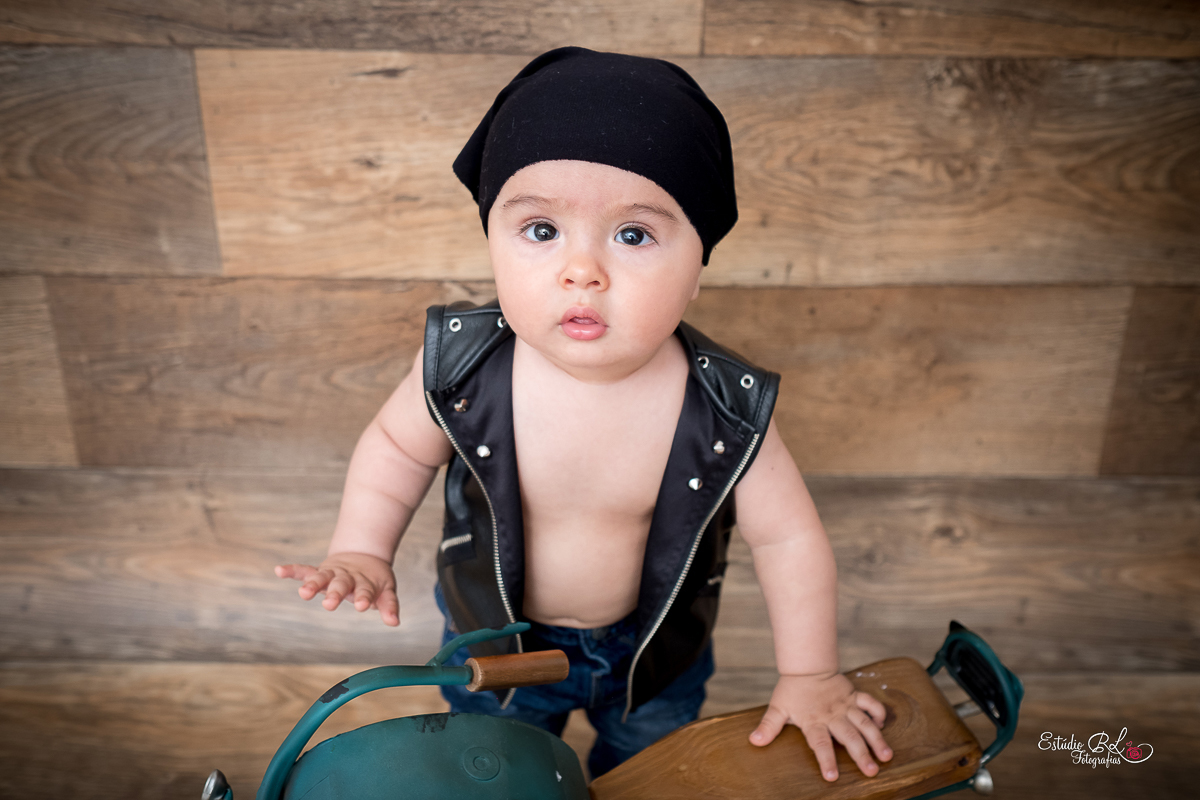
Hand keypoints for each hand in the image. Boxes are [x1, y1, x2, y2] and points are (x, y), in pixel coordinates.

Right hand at [275, 552, 399, 625]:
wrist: (364, 556)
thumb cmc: (375, 581)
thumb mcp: (386, 591)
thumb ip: (389, 606)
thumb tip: (395, 622)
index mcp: (365, 583)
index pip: (365, 590)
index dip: (365, 597)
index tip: (363, 606)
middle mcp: (347, 577)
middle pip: (341, 584)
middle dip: (335, 593)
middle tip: (329, 604)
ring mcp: (333, 574)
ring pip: (322, 577)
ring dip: (313, 584)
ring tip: (304, 593)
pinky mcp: (320, 571)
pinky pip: (305, 570)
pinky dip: (293, 570)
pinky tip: (279, 570)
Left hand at [749, 671, 891, 781]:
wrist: (806, 665)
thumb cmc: (792, 690)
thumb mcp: (778, 708)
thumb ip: (768, 726)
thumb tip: (754, 741)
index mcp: (813, 720)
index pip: (820, 743)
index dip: (825, 759)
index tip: (832, 776)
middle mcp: (832, 714)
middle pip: (848, 736)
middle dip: (861, 754)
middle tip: (872, 771)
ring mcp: (845, 705)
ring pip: (864, 723)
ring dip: (876, 739)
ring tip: (886, 756)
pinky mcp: (853, 695)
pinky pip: (870, 703)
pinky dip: (878, 713)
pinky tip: (882, 726)